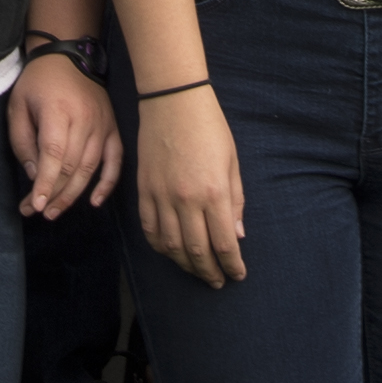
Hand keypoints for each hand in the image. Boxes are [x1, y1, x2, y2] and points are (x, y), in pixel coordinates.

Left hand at [8, 54, 120, 217]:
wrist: (67, 56)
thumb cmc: (37, 83)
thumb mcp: (17, 107)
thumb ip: (23, 142)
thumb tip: (36, 176)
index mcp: (58, 110)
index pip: (54, 154)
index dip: (45, 183)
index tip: (35, 205)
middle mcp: (85, 119)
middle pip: (71, 166)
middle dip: (54, 194)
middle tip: (37, 212)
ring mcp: (102, 125)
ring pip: (90, 168)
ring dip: (73, 194)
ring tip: (55, 212)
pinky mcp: (112, 128)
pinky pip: (115, 161)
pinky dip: (107, 183)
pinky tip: (95, 202)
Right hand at [133, 87, 246, 286]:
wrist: (173, 101)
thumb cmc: (210, 128)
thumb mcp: (232, 163)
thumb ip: (235, 202)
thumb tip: (237, 236)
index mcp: (214, 192)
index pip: (223, 244)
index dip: (232, 265)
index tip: (237, 275)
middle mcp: (186, 200)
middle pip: (197, 252)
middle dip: (209, 272)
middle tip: (217, 281)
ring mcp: (161, 196)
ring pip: (171, 246)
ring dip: (185, 265)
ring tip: (196, 271)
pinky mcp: (144, 190)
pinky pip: (149, 229)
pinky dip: (159, 246)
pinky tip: (169, 251)